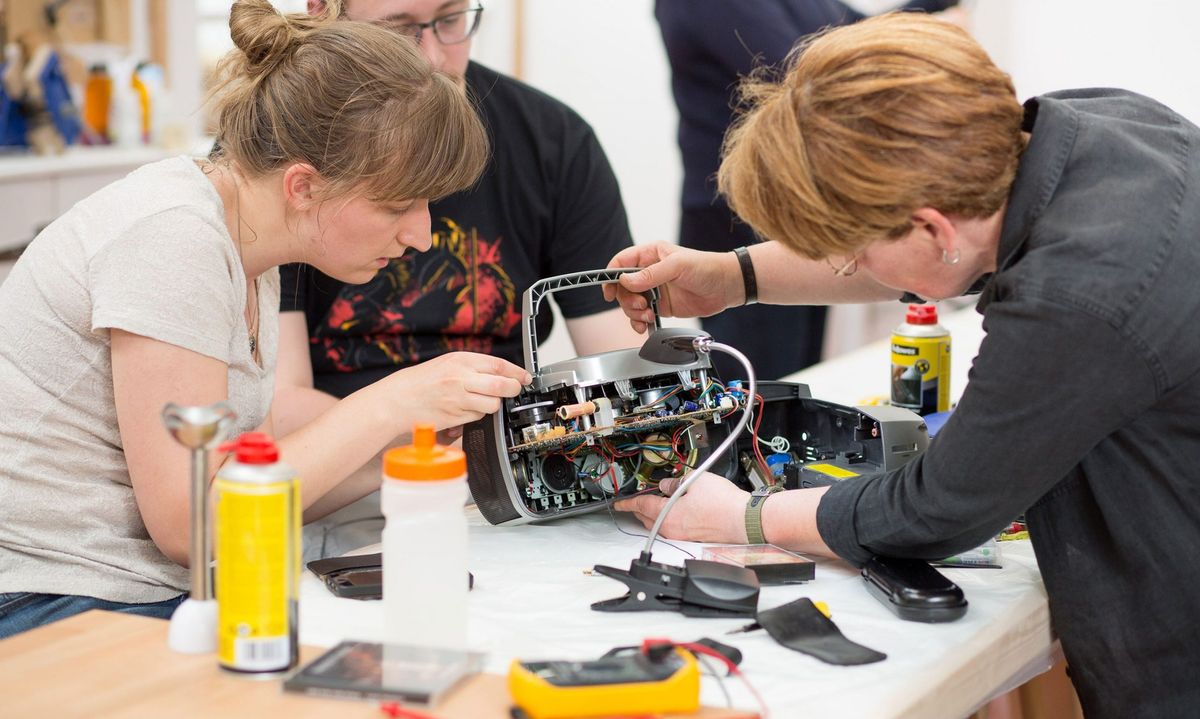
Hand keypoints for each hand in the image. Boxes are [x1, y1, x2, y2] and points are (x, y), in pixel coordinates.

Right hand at [378, 352, 530, 432]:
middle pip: (501, 385)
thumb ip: (475, 367)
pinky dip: (478, 415)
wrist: (399, 399)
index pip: (498, 365)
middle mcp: (460, 378)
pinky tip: (467, 409)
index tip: (525, 377)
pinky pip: (478, 417)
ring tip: (483, 400)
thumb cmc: (424, 380)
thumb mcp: (449, 363)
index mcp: (460, 360)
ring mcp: (458, 399)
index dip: (517, 372)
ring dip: (494, 405)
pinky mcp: (456, 417)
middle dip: (513, 390)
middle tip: (514, 391)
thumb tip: (504, 374)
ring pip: (492, 404)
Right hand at [603, 243, 742, 332]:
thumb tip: (626, 281)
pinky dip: (639, 322)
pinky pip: (642, 315)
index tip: (609, 291)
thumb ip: (650, 274)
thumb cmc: (707, 267)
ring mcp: (655, 290)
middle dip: (626, 299)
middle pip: (622, 287)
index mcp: (650, 255)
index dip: (611, 276)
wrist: (727, 286)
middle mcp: (649, 272)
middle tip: (641, 305)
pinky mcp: (661, 306)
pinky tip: (645, 325)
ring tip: (648, 315)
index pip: (621, 263)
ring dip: (634, 313)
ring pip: (630, 303)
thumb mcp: (677, 266)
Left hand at [614, 471, 748, 543]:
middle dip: (640, 507)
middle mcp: (672, 529)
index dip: (627, 502)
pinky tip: (678, 507)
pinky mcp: (694, 537)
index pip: (641, 506)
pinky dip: (669, 517)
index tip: (618, 503)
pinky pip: (674, 526)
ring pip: (660, 523)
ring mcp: (683, 535)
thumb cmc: (723, 503)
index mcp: (668, 515)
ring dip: (655, 512)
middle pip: (647, 517)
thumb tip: (667, 484)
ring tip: (659, 499)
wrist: (745, 520)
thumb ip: (675, 481)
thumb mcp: (695, 481)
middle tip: (637, 498)